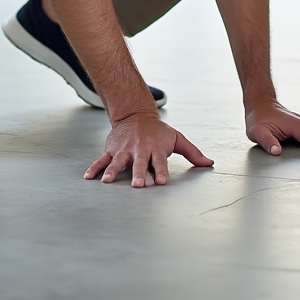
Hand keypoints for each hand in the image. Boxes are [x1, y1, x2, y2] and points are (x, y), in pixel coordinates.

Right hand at [84, 112, 213, 187]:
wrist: (136, 114)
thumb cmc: (159, 131)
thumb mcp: (177, 139)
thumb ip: (193, 153)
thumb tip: (210, 164)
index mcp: (156, 149)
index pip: (160, 162)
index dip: (161, 171)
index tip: (161, 182)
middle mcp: (140, 150)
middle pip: (139, 163)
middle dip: (138, 174)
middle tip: (137, 185)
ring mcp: (124, 150)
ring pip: (118, 162)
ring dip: (113, 171)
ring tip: (107, 181)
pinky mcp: (112, 151)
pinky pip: (102, 160)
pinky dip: (95, 168)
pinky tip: (89, 177)